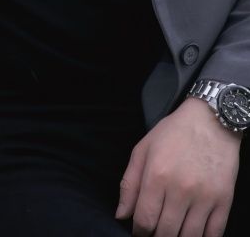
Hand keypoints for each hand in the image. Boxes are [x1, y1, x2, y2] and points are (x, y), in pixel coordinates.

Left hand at [116, 97, 240, 236]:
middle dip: (156, 236)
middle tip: (155, 231)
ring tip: (172, 232)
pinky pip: (213, 234)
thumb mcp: (143, 149)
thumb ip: (129, 183)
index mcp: (156, 175)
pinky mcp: (224, 201)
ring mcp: (204, 197)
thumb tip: (121, 215)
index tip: (140, 231)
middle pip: (165, 233)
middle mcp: (180, 189)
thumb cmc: (173, 133)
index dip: (139, 231)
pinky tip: (192, 232)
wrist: (210, 120)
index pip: (144, 220)